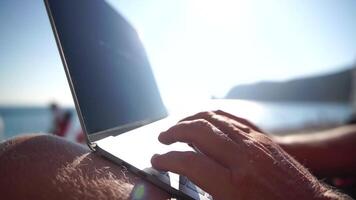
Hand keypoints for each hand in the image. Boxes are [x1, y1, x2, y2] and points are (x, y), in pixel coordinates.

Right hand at [151, 111, 330, 199]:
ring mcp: (255, 143)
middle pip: (199, 132)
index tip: (156, 161)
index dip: (167, 160)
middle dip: (174, 132)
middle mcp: (244, 159)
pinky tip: (204, 120)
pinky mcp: (264, 138)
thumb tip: (182, 182)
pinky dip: (213, 116)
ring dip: (191, 120)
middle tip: (162, 139)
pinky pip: (233, 118)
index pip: (189, 163)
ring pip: (215, 119)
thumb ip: (205, 194)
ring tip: (177, 127)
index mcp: (235, 186)